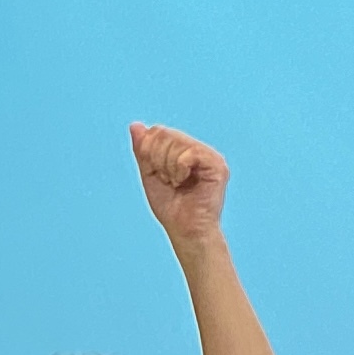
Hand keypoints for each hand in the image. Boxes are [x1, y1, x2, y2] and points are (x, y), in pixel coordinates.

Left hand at [130, 122, 229, 245]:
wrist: (185, 229)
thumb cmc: (170, 206)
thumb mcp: (149, 174)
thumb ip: (143, 150)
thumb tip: (135, 125)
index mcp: (185, 150)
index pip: (158, 131)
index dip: (149, 152)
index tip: (158, 174)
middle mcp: (199, 150)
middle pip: (164, 133)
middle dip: (157, 160)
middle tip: (169, 180)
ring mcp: (210, 156)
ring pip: (175, 142)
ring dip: (167, 168)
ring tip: (177, 183)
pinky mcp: (218, 165)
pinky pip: (188, 154)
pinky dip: (178, 170)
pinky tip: (184, 182)